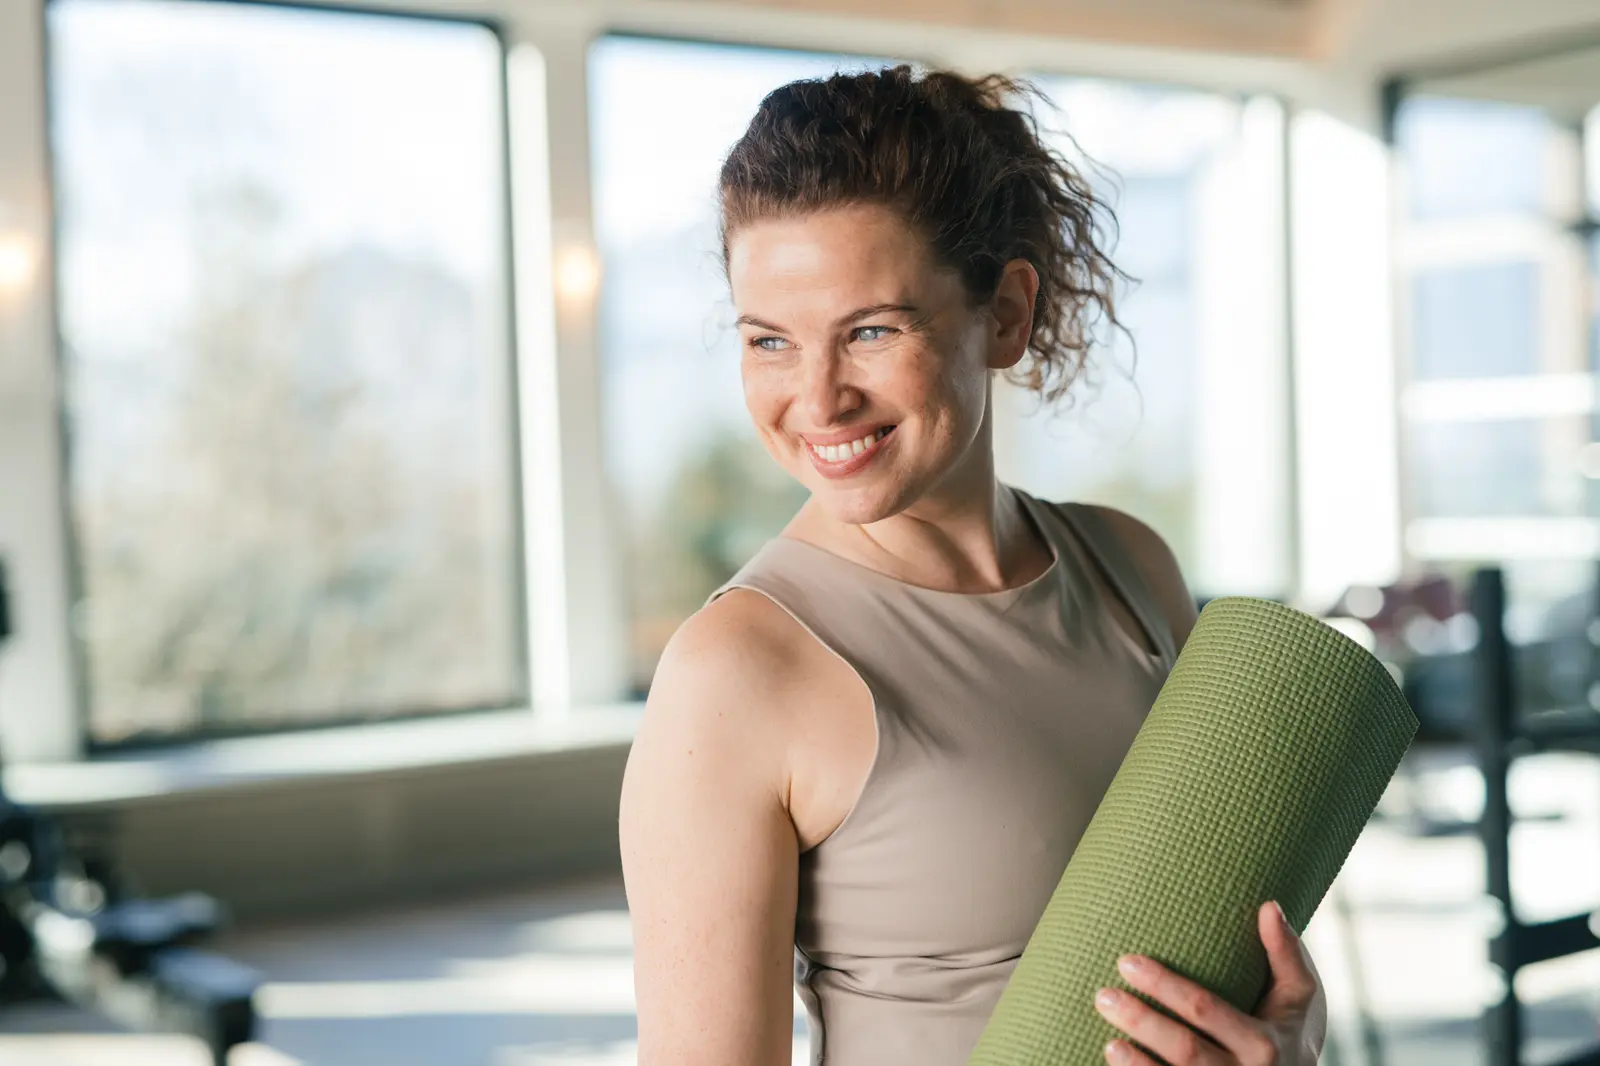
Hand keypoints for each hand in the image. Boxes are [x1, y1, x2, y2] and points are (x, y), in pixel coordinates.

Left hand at [1092, 900, 1326, 1065]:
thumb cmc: (1292, 1031)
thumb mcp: (1301, 995)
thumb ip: (1286, 952)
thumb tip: (1268, 904)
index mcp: (1263, 1042)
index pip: (1204, 1009)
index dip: (1164, 986)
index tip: (1127, 962)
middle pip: (1185, 1050)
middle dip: (1142, 1022)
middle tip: (1103, 995)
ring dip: (1136, 1065)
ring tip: (1108, 1041)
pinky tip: (1117, 1064)